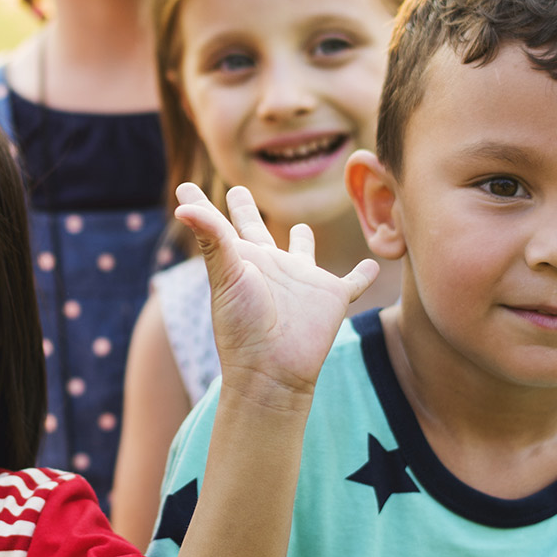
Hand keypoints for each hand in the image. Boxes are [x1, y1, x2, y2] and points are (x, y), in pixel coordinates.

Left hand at [175, 183, 377, 406]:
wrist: (273, 369)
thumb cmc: (243, 324)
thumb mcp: (225, 275)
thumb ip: (210, 237)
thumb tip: (181, 206)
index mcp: (241, 260)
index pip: (217, 224)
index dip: (201, 204)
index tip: (184, 187)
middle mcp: (269, 266)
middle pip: (256, 230)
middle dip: (245, 210)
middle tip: (237, 191)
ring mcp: (301, 280)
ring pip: (304, 252)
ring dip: (305, 240)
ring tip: (303, 227)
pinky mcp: (332, 296)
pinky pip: (354, 282)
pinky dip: (364, 274)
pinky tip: (374, 265)